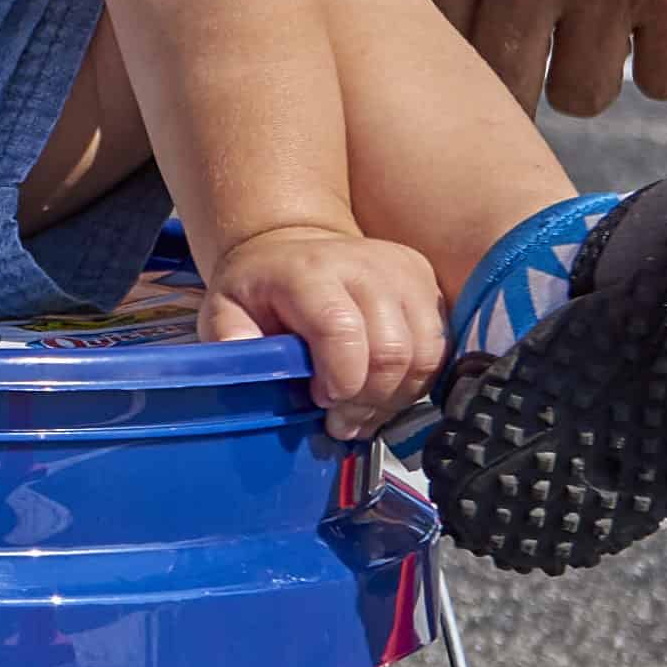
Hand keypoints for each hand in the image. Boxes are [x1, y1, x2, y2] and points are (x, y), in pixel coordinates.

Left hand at [201, 225, 450, 437]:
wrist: (296, 245)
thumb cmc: (261, 286)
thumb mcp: (226, 307)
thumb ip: (231, 337)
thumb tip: (244, 366)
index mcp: (310, 271)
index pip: (342, 331)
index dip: (339, 380)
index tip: (321, 401)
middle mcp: (366, 267)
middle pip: (391, 351)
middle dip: (368, 400)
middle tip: (342, 421)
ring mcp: (404, 274)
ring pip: (424, 355)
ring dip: (395, 398)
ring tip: (362, 413)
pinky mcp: (428, 285)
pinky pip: (440, 349)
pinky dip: (416, 382)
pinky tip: (385, 393)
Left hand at [392, 0, 666, 112]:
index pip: (421, 34)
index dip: (447, 43)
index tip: (468, 37)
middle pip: (498, 82)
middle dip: (517, 69)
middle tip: (535, 44)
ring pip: (580, 94)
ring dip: (589, 68)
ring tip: (598, 25)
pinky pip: (664, 80)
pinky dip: (664, 60)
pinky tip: (658, 22)